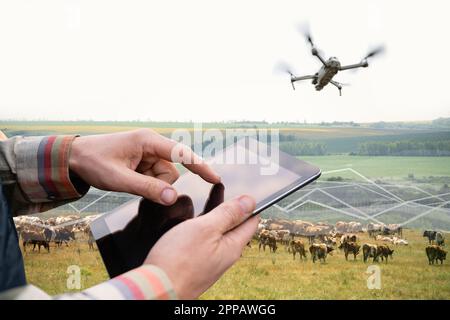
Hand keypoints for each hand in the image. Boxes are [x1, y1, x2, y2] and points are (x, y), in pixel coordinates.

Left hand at [69, 129, 219, 204]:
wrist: (74, 158)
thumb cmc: (93, 162)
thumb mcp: (119, 179)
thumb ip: (147, 188)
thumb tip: (172, 197)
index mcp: (148, 141)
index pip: (182, 153)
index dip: (200, 166)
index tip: (215, 178)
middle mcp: (152, 144)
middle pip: (172, 171)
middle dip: (158, 184)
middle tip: (133, 184)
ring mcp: (148, 153)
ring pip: (164, 177)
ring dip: (150, 185)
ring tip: (127, 180)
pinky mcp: (144, 161)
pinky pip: (155, 178)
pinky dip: (146, 184)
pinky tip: (129, 180)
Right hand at [145, 195, 258, 298]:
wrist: (156, 289)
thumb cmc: (179, 260)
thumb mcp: (206, 228)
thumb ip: (228, 214)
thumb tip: (250, 201)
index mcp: (232, 247)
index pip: (251, 222)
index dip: (247, 204)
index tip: (241, 191)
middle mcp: (224, 257)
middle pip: (234, 227)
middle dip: (229, 208)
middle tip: (222, 190)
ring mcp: (210, 262)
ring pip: (217, 234)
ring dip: (214, 216)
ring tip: (208, 200)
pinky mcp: (195, 266)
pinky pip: (204, 242)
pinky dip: (202, 228)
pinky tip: (192, 223)